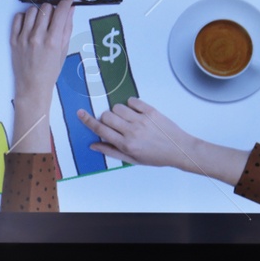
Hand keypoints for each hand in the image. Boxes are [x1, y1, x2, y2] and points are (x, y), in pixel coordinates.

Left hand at [10, 0, 74, 108]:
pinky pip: (18, 17)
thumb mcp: (63, 51)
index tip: (68, 2)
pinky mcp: (13, 39)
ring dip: (39, 13)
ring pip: (32, 11)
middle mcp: (37, 37)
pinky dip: (25, 18)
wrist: (32, 86)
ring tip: (41, 23)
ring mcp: (23, 38)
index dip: (66, 3)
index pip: (60, 11)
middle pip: (46, 8)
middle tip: (54, 18)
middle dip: (53, 10)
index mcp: (53, 41)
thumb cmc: (50, 71)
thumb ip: (67, 28)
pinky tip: (30, 26)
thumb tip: (70, 10)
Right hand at [77, 97, 199, 170]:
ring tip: (128, 119)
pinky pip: (133, 101)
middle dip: (106, 118)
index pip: (101, 130)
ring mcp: (142, 120)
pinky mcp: (151, 111)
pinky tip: (136, 112)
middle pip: (107, 116)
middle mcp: (132, 131)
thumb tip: (93, 144)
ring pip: (118, 107)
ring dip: (118, 112)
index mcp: (126, 145)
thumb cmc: (155, 157)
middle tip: (116, 125)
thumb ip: (111, 151)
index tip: (80, 113)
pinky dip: (131, 104)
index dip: (88, 121)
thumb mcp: (132, 159)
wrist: (179, 150)